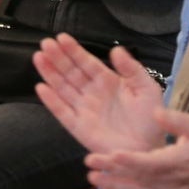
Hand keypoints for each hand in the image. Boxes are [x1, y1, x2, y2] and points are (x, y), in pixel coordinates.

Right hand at [34, 34, 168, 154]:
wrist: (148, 150)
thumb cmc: (150, 119)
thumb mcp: (147, 89)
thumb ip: (132, 69)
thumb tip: (116, 49)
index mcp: (108, 81)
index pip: (87, 63)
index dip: (74, 51)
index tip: (61, 38)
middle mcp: (92, 93)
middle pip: (71, 72)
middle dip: (58, 58)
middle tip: (45, 43)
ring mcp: (84, 110)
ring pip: (63, 88)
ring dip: (50, 73)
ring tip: (39, 57)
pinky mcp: (79, 128)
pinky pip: (62, 112)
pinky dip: (51, 101)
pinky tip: (41, 88)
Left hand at [85, 107, 188, 188]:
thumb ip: (177, 119)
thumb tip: (155, 112)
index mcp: (176, 162)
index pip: (148, 163)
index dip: (127, 160)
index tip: (109, 153)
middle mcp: (169, 182)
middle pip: (136, 179)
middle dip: (112, 172)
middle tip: (89, 163)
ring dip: (113, 187)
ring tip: (93, 178)